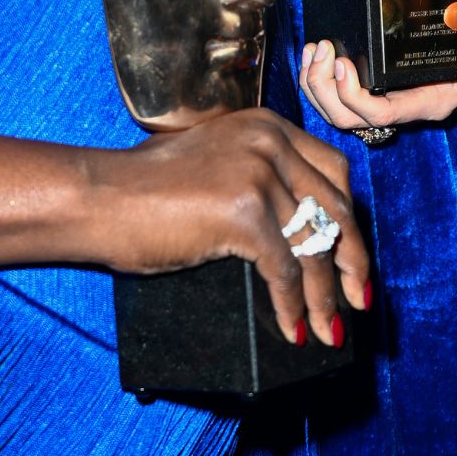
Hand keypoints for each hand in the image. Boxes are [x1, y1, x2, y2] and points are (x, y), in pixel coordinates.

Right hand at [81, 108, 370, 346]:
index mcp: (267, 125)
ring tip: (329, 329)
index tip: (353, 255)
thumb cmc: (142, 191)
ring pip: (314, 245)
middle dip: (353, 260)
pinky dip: (293, 306)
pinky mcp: (245, 212)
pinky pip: (285, 270)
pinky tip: (292, 327)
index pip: (334, 173)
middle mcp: (269, 141)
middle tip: (358, 299)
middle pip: (336, 208)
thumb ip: (259, 178)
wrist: (98, 200)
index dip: (350, 220)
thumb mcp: (215, 165)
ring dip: (326, 296)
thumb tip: (301, 233)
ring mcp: (259, 174)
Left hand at [300, 0, 456, 132]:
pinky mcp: (378, 89)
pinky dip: (321, 79)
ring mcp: (388, 100)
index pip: (381, 114)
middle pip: (348, 118)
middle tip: (324, 49)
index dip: (354, 95)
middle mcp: (403, 107)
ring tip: (314, 49)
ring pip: (337, 112)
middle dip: (325, 88)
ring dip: (316, 85)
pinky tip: (316, 53)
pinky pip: (339, 98)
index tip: (344, 63)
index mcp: (427, 101)